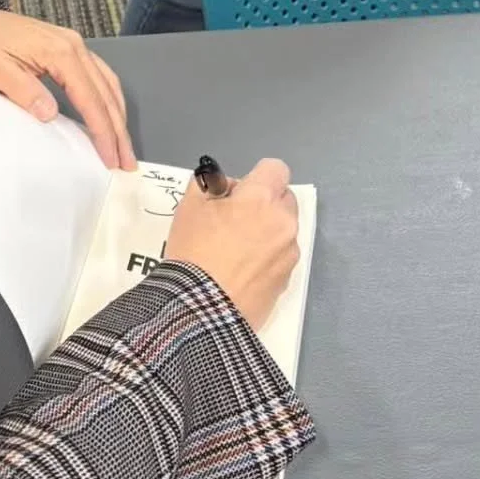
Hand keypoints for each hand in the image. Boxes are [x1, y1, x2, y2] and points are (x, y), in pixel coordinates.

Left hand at [0, 9, 134, 169]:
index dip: (102, 130)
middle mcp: (75, 46)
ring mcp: (75, 45)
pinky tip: (111, 114)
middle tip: (127, 160)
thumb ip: (24, 92)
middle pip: (105, 93)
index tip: (110, 157)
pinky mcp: (70, 48)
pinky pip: (100, 75)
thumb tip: (50, 115)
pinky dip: (109, 98)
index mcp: (60, 52)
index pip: (89, 98)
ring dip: (117, 115)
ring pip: (108, 83)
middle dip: (118, 129)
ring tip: (123, 145)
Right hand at [163, 158, 299, 331]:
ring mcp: (289, 255)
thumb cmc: (194, 251)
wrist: (199, 310)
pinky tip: (242, 272)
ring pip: (284, 230)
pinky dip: (267, 259)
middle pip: (284, 199)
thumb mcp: (190, 206)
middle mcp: (284, 223)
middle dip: (264, 204)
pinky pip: (281, 258)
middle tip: (235, 221)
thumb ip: (211, 183)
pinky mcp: (287, 281)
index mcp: (262, 199)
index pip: (276, 169)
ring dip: (268, 232)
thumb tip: (228, 187)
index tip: (239, 193)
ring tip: (237, 251)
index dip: (257, 177)